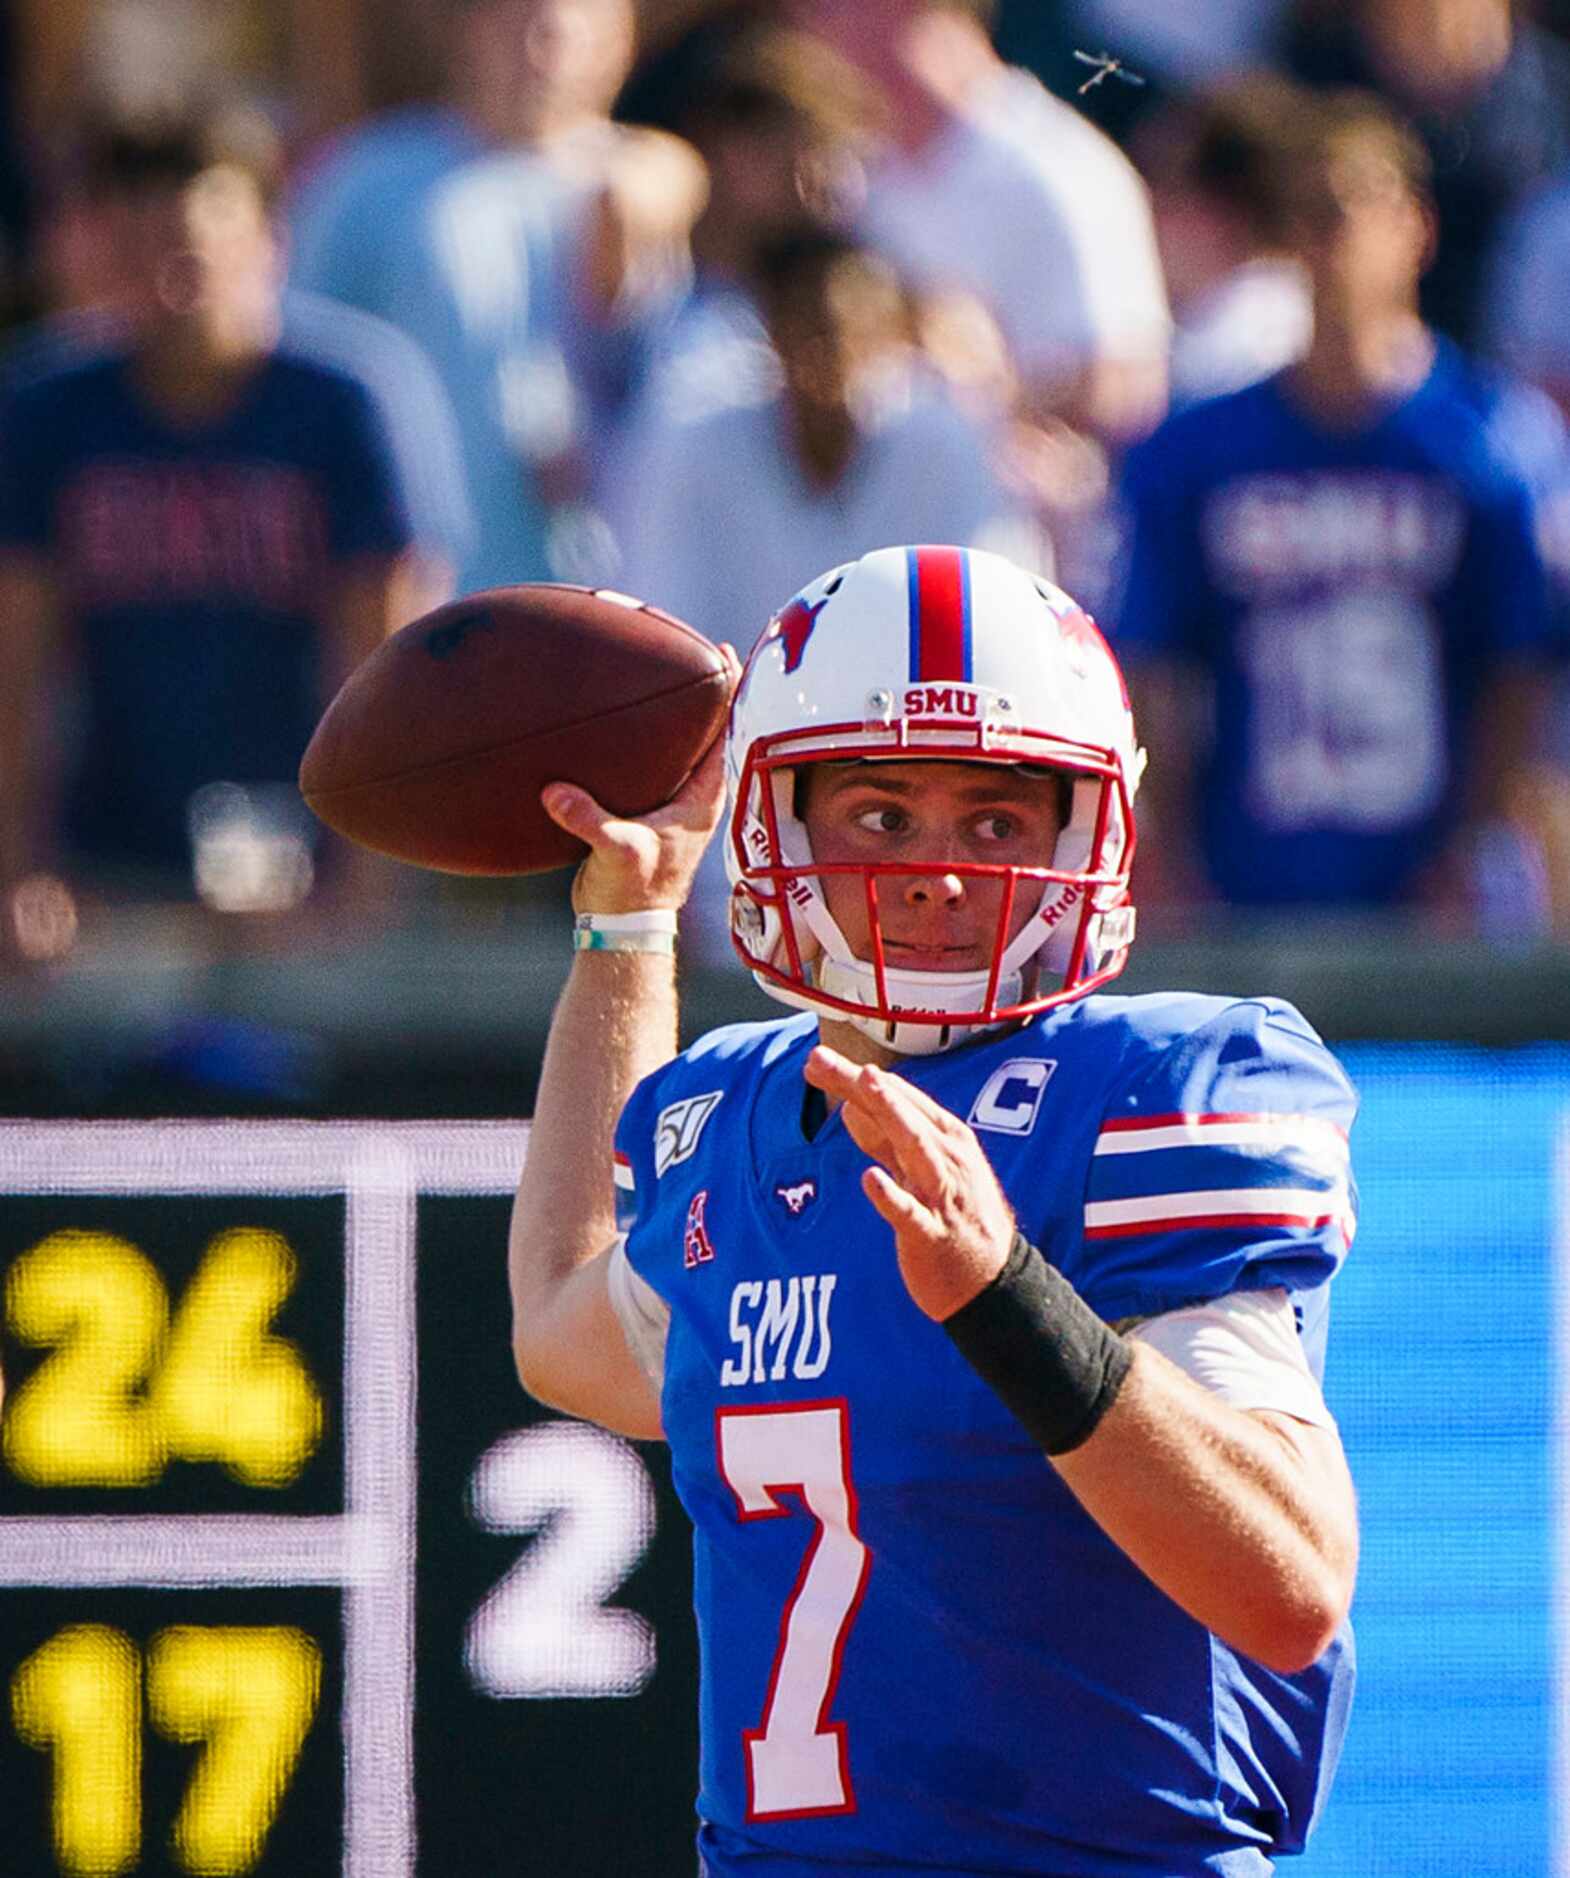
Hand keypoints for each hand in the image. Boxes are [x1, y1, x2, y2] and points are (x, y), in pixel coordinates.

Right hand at [542, 645, 739, 918]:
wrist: (622, 924)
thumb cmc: (632, 891)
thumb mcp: (614, 852)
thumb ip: (589, 820)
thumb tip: (556, 793)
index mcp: (702, 799)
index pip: (726, 733)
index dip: (731, 693)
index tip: (726, 654)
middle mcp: (694, 796)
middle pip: (709, 732)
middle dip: (706, 692)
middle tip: (697, 649)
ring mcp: (673, 803)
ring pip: (682, 747)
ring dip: (678, 714)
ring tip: (666, 673)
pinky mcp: (649, 811)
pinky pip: (654, 763)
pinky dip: (647, 739)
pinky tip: (627, 721)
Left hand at [803, 1043, 1015, 1319]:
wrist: (990, 1283)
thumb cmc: (955, 1219)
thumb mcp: (923, 1169)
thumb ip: (885, 1138)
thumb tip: (850, 1102)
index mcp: (945, 1138)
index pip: (899, 1097)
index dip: (856, 1078)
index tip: (817, 1061)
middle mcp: (947, 1157)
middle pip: (900, 1111)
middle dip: (861, 1083)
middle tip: (820, 1060)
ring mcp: (942, 1194)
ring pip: (914, 1146)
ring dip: (890, 1114)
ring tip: (863, 1086)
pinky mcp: (932, 1234)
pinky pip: (910, 1213)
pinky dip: (891, 1195)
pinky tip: (869, 1179)